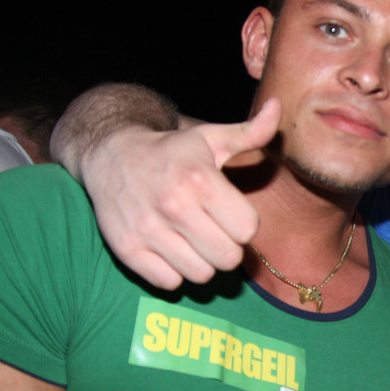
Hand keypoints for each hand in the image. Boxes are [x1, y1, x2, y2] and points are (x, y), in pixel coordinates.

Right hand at [80, 99, 280, 288]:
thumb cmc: (172, 150)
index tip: (230, 212)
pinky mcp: (127, 250)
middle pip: (228, 258)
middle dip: (227, 246)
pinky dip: (174, 272)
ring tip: (193, 240)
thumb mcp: (211, 138)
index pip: (247, 230)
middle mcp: (173, 206)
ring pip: (200, 275)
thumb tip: (278, 107)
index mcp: (200, 180)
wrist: (110, 155)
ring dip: (202, 262)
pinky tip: (170, 249)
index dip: (244, 224)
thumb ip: (251, 132)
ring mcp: (148, 230)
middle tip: (214, 230)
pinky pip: (169, 283)